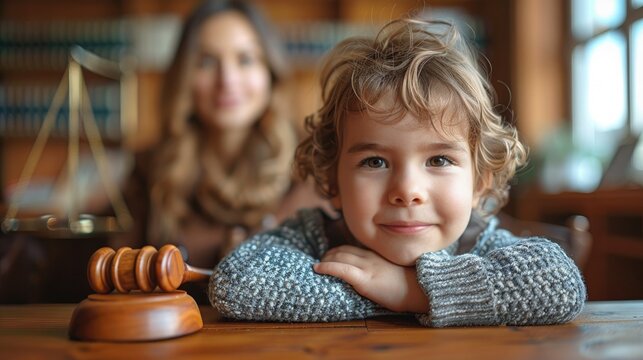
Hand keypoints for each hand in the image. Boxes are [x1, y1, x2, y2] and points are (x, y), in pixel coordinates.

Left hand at [313, 245, 428, 312]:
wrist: (421, 290)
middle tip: (320, 262)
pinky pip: (341, 269)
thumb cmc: (411, 286)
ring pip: (340, 257)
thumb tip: (374, 277)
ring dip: (325, 260)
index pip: (352, 248)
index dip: (338, 251)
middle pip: (343, 250)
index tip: (330, 256)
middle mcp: (370, 258)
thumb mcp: (394, 273)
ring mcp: (367, 267)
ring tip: (317, 266)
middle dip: (329, 255)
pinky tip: (317, 268)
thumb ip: (381, 270)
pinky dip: (327, 267)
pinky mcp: (365, 280)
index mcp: (377, 256)